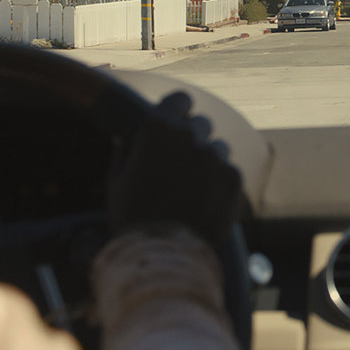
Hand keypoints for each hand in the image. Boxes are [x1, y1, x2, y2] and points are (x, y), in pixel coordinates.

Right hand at [108, 92, 243, 251]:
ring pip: (217, 148)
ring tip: (193, 188)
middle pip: (200, 125)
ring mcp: (215, 155)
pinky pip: (229, 170)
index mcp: (159, 128)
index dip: (178, 109)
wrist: (163, 251)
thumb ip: (126, 151)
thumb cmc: (132, 215)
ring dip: (208, 161)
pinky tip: (205, 200)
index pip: (180, 99)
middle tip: (180, 165)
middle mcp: (191, 135)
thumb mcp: (116, 180)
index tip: (176, 121)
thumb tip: (127, 138)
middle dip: (192, 139)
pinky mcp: (233, 176)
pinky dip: (219, 181)